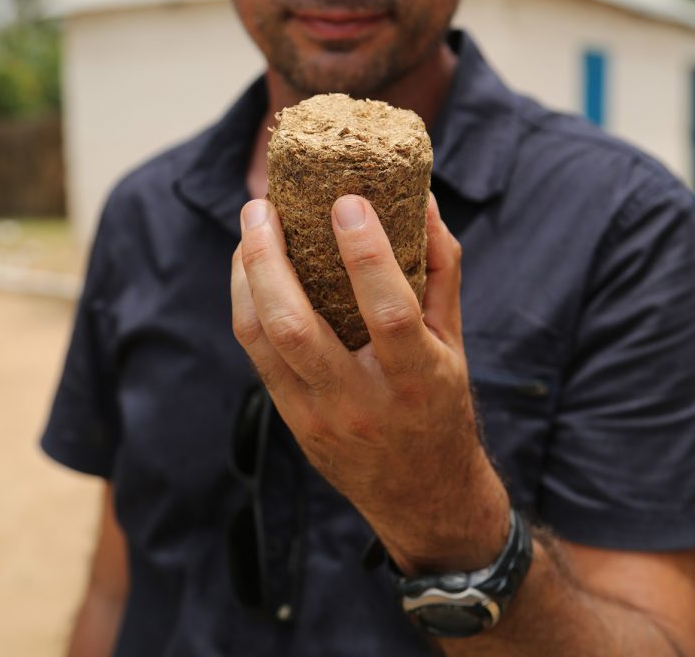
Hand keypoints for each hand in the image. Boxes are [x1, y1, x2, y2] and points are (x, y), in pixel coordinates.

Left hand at [231, 192, 509, 572]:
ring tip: (250, 227)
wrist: (421, 498)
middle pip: (295, 326)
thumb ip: (440, 270)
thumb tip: (425, 200)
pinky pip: (256, 353)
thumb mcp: (454, 342)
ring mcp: (317, 417)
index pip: (388, 312)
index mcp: (415, 379)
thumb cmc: (440, 405)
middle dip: (267, 259)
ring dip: (245, 276)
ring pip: (261, 339)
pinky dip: (248, 304)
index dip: (366, 254)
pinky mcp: (291, 421)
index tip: (346, 202)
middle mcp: (360, 402)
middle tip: (262, 207)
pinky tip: (251, 270)